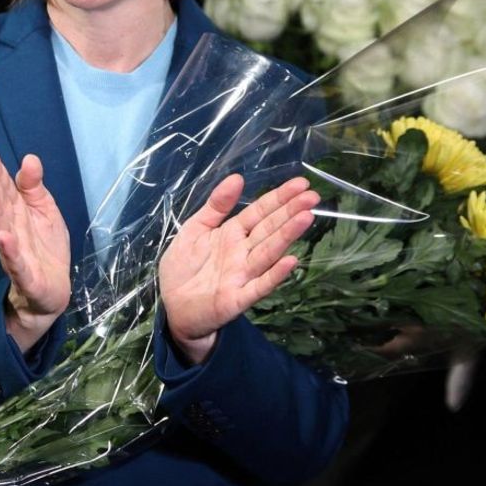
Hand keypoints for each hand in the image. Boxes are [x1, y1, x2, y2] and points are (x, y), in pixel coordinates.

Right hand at [0, 151, 70, 352]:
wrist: (53, 290)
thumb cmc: (45, 246)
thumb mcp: (45, 210)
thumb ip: (34, 187)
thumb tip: (29, 158)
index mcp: (16, 213)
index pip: (4, 189)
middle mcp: (10, 229)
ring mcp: (15, 252)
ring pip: (1, 230)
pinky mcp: (25, 274)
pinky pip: (15, 261)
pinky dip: (9, 250)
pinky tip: (3, 236)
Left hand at [159, 175, 318, 364]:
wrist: (172, 308)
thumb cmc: (183, 268)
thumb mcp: (194, 229)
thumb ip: (216, 206)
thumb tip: (237, 177)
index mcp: (233, 233)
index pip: (261, 212)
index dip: (279, 198)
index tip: (302, 184)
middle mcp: (243, 252)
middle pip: (270, 229)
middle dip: (290, 212)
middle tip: (313, 197)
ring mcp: (243, 275)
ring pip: (268, 252)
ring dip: (287, 236)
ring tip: (306, 218)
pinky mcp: (237, 298)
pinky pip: (259, 285)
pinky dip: (274, 274)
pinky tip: (290, 261)